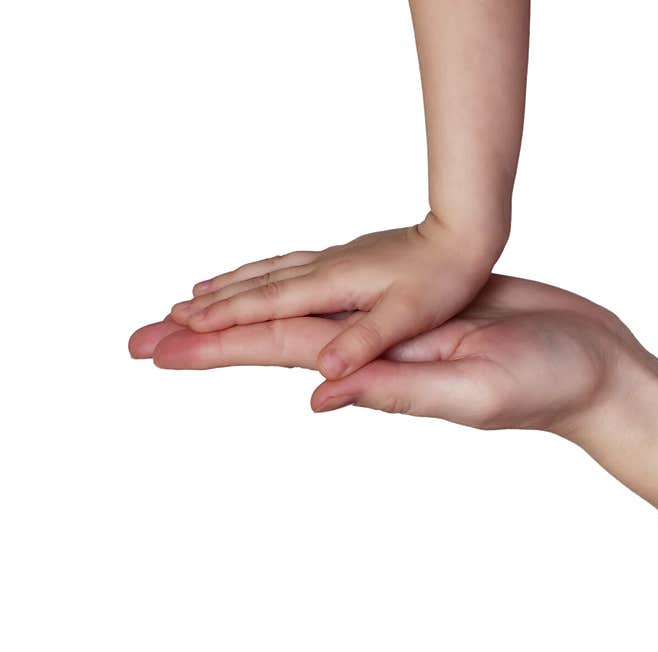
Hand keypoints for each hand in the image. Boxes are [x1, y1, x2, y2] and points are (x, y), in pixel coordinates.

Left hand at [133, 274, 638, 436]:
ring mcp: (397, 330)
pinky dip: (308, 292)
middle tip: (140, 339)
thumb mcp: (474, 388)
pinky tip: (288, 296)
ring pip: (307, 315)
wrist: (593, 363)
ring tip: (193, 316)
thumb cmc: (549, 381)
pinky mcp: (420, 306)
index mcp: (383, 366)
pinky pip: (348, 298)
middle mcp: (378, 351)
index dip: (218, 348)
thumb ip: (397, 391)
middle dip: (208, 338)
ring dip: (248, 315)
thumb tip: (317, 395)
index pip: (282, 353)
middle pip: (278, 337)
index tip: (157, 347)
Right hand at [167, 215, 505, 379]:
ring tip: (182, 303)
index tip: (173, 333)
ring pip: (258, 277)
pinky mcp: (338, 260)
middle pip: (244, 293)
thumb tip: (322, 371)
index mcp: (330, 286)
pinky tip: (242, 278)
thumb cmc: (443, 276)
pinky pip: (279, 267)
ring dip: (218, 292)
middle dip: (196, 313)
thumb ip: (364, 341)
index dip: (216, 323)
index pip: (260, 308)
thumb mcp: (407, 315)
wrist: (463, 232)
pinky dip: (250, 275)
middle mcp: (319, 271)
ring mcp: (326, 263)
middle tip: (152, 328)